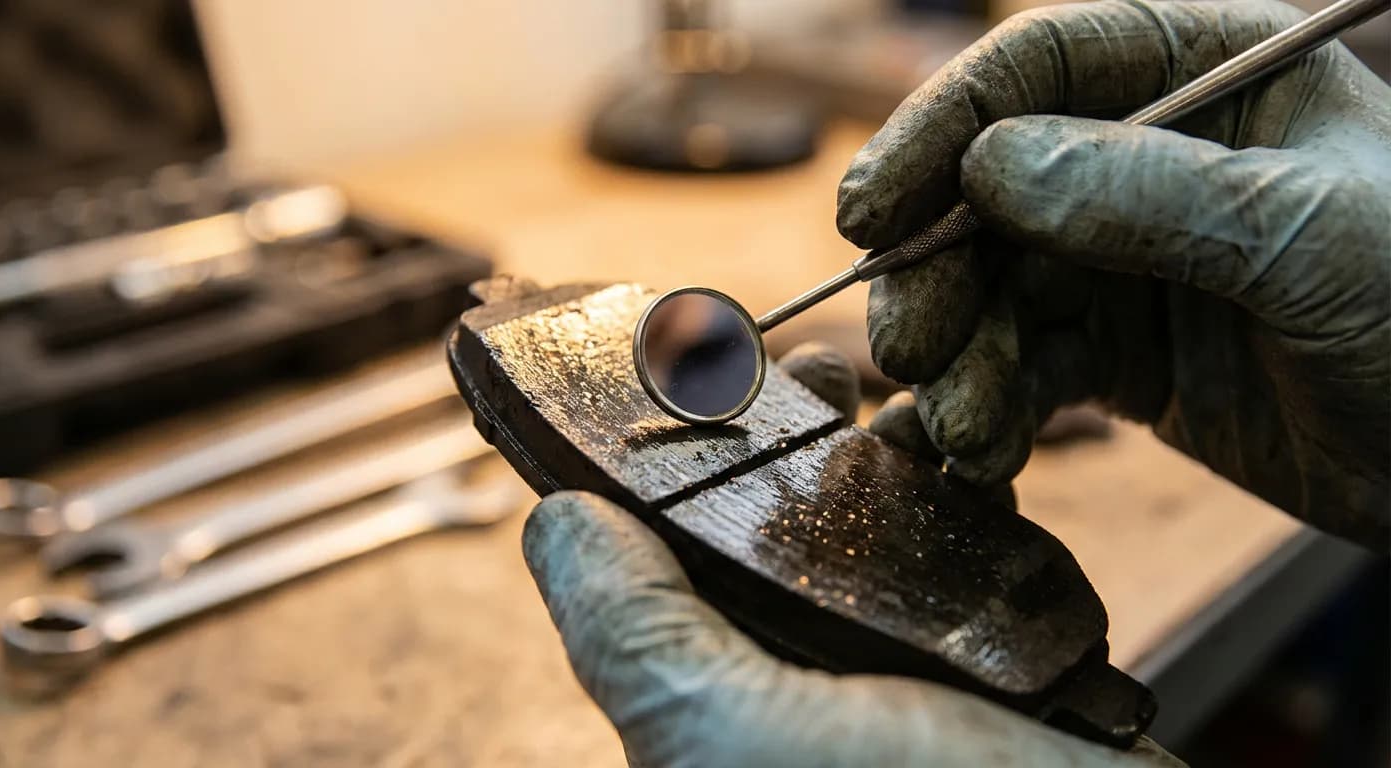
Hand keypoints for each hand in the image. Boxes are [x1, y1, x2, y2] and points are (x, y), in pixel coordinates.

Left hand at [523, 344, 1182, 766]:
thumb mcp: (732, 738)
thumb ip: (638, 636)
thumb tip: (551, 520)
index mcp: (715, 698)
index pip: (651, 556)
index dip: (649, 452)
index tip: (667, 359)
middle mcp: (794, 680)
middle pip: (761, 522)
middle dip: (772, 432)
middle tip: (804, 365)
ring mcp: (896, 666)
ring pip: (865, 523)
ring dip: (870, 443)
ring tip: (886, 383)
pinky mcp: (991, 657)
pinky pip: (960, 548)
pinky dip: (959, 485)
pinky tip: (965, 442)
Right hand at [836, 0, 1389, 547]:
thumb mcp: (1305, 238)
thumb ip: (1148, 196)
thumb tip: (989, 168)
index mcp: (1215, 77)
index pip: (1044, 67)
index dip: (940, 130)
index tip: (869, 212)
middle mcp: (1154, 159)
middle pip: (992, 191)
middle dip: (938, 273)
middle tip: (908, 348)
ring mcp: (1131, 259)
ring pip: (996, 291)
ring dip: (960, 361)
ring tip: (962, 429)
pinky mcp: (1122, 356)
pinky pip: (1024, 369)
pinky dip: (989, 410)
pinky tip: (982, 452)